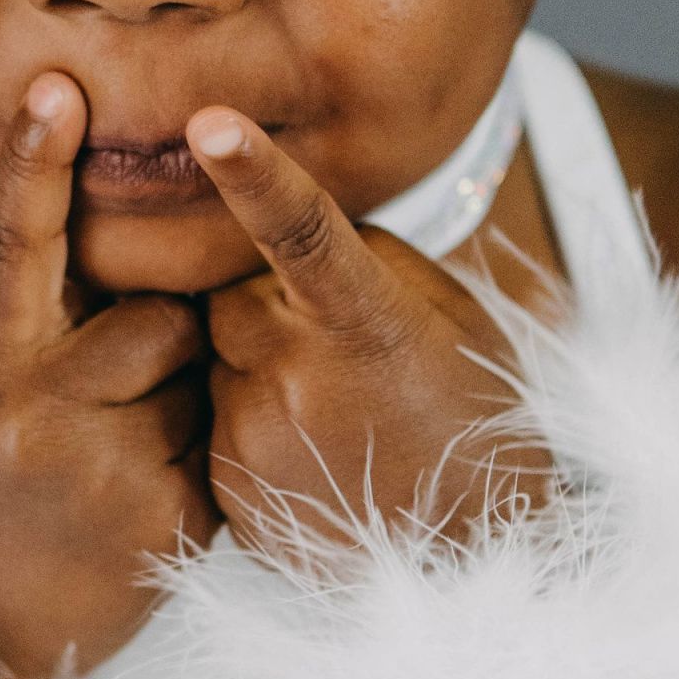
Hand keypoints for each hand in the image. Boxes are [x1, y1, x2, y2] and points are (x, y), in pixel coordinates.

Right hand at [0, 76, 213, 678]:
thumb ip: (46, 324)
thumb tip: (136, 249)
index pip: (12, 246)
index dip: (33, 163)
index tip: (57, 86)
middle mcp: (38, 408)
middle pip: (156, 310)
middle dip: (158, 335)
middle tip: (100, 409)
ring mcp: (104, 466)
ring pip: (196, 373)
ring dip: (180, 400)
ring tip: (111, 464)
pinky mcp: (167, 520)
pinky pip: (219, 445)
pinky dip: (196, 463)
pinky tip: (139, 510)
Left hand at [185, 108, 531, 557]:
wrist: (471, 555)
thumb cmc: (468, 411)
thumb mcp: (446, 315)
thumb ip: (362, 258)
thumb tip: (281, 228)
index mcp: (365, 323)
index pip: (301, 229)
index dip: (253, 172)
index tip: (208, 123)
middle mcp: (298, 378)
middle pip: (232, 288)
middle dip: (265, 296)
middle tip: (332, 342)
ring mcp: (256, 438)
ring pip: (218, 351)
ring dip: (258, 358)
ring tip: (332, 409)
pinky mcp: (229, 486)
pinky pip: (213, 413)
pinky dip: (250, 415)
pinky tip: (312, 448)